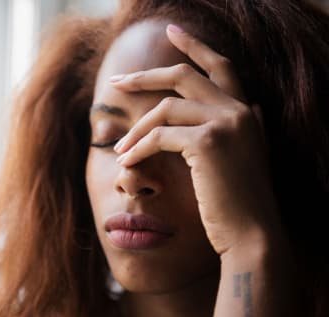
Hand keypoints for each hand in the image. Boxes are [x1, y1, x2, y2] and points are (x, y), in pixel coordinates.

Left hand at [111, 24, 281, 255]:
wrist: (252, 233)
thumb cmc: (238, 200)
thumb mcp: (244, 155)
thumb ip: (244, 126)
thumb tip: (250, 104)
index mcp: (245, 111)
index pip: (220, 65)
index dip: (194, 45)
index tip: (171, 31)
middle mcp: (238, 109)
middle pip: (182, 75)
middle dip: (144, 77)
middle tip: (116, 82)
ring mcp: (225, 123)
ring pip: (165, 108)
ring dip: (136, 128)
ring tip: (119, 149)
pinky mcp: (208, 143)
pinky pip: (160, 136)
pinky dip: (139, 148)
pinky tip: (128, 162)